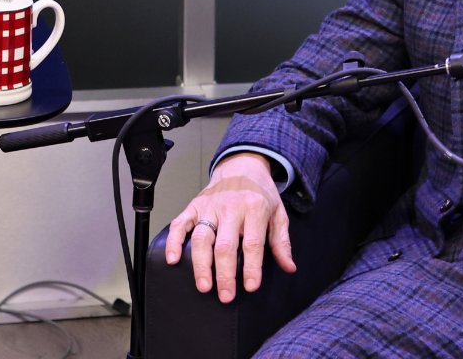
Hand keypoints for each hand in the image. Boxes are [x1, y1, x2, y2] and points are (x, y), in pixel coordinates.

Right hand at [164, 152, 296, 302]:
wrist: (242, 166)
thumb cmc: (260, 193)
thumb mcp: (278, 214)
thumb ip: (281, 242)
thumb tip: (289, 267)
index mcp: (254, 209)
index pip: (253, 243)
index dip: (251, 267)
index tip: (250, 286)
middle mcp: (231, 208)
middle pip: (225, 245)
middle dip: (225, 274)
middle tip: (226, 295)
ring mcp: (210, 207)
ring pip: (202, 238)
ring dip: (201, 265)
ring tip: (204, 286)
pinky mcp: (194, 206)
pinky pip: (180, 224)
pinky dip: (174, 242)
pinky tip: (173, 259)